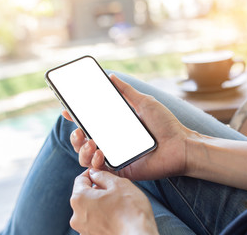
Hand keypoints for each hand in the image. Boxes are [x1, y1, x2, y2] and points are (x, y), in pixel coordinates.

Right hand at [63, 74, 190, 180]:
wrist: (180, 145)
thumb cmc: (165, 124)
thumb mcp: (144, 103)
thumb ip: (126, 91)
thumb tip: (111, 76)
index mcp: (116, 127)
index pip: (91, 123)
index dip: (76, 117)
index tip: (67, 110)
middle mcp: (113, 142)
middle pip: (84, 141)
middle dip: (74, 136)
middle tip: (78, 130)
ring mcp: (115, 156)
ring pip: (86, 156)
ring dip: (82, 149)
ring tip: (90, 141)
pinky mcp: (120, 170)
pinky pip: (99, 169)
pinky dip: (94, 161)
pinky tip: (99, 152)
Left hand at [70, 169, 157, 234]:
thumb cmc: (130, 212)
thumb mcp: (119, 184)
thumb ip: (102, 175)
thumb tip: (95, 173)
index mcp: (79, 199)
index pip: (80, 179)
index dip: (92, 173)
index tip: (101, 173)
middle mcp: (77, 215)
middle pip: (84, 195)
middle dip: (97, 190)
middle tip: (114, 190)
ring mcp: (83, 229)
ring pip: (89, 208)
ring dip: (100, 204)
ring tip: (117, 205)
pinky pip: (94, 221)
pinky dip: (103, 217)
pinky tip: (116, 216)